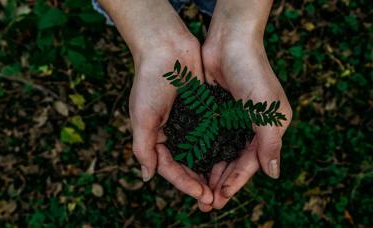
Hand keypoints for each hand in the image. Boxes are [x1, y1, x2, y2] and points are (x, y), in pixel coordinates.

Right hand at [98, 0, 212, 204]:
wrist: (166, 47)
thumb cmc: (149, 80)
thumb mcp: (142, 116)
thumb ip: (143, 147)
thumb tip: (147, 177)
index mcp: (156, 136)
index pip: (169, 167)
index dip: (184, 183)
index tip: (201, 194)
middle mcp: (173, 133)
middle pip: (187, 165)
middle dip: (198, 183)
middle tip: (213, 200)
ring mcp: (189, 123)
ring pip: (201, 153)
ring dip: (210, 170)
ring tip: (223, 187)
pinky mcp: (203, 111)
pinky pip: (212, 134)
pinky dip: (219, 148)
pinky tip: (231, 159)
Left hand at [197, 7, 292, 210]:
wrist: (230, 41)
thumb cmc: (253, 73)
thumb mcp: (267, 110)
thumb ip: (270, 143)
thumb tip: (273, 174)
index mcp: (268, 128)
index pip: (251, 162)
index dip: (236, 181)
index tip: (221, 198)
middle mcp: (251, 127)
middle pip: (235, 161)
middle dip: (221, 182)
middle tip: (206, 203)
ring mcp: (232, 119)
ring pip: (220, 153)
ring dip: (210, 171)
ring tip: (197, 190)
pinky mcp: (215, 111)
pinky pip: (208, 138)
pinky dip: (202, 152)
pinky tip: (191, 164)